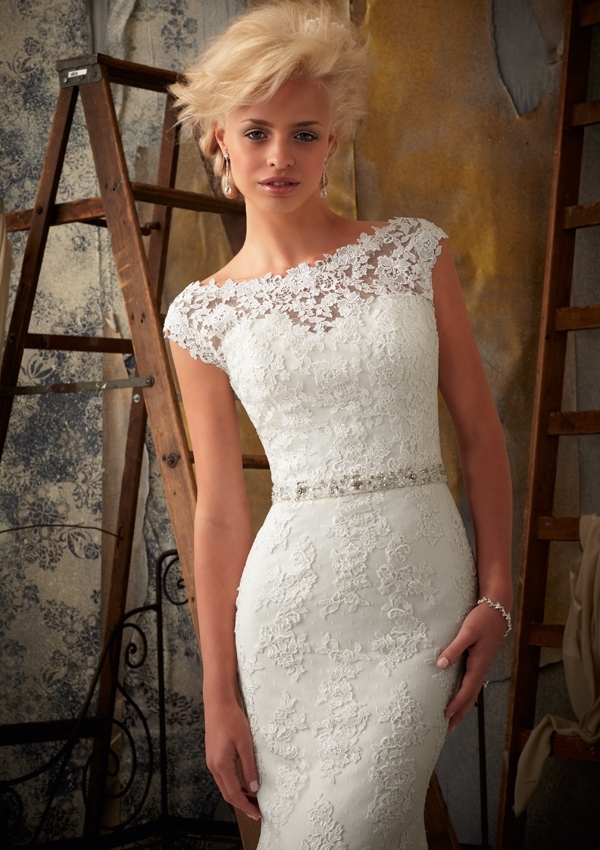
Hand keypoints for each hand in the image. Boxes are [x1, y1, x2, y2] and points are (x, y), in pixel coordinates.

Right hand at [204, 699, 260, 819]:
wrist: (218, 704)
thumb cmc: (232, 720)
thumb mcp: (245, 743)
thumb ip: (249, 767)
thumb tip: (253, 787)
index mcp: (221, 765)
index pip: (234, 793)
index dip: (246, 806)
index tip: (257, 814)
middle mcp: (213, 766)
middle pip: (227, 793)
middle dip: (241, 804)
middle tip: (256, 810)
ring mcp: (211, 761)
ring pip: (224, 785)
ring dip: (237, 794)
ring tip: (252, 799)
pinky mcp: (213, 756)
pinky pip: (222, 776)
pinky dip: (232, 784)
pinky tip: (242, 782)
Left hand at [436, 602, 505, 731]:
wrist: (497, 609)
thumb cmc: (482, 618)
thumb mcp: (467, 632)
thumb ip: (454, 648)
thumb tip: (440, 665)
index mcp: (479, 664)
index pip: (467, 690)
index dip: (456, 704)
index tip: (446, 716)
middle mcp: (481, 668)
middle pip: (471, 697)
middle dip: (460, 713)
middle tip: (448, 728)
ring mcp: (481, 665)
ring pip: (472, 690)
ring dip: (463, 705)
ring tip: (452, 717)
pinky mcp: (479, 659)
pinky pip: (472, 682)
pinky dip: (465, 693)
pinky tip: (458, 694)